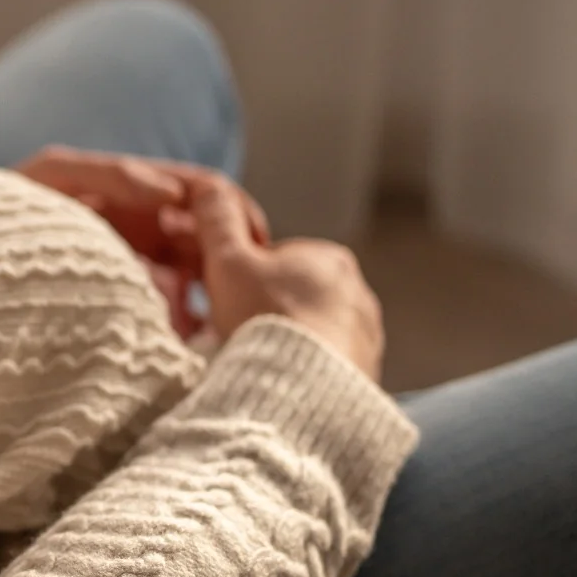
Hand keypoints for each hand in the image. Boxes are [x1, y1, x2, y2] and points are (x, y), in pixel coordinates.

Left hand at [16, 147, 271, 337]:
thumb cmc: (4, 210)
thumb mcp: (54, 175)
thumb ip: (113, 174)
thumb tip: (174, 192)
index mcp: (137, 194)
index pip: (205, 196)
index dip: (233, 213)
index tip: (251, 244)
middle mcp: (143, 230)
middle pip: (207, 240)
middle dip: (230, 261)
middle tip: (247, 290)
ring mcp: (135, 270)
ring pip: (194, 283)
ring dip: (213, 297)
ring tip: (224, 321)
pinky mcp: (123, 308)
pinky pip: (167, 317)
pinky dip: (184, 328)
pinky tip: (191, 344)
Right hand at [190, 177, 384, 380]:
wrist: (300, 390)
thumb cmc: (262, 317)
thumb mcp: (227, 262)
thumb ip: (218, 221)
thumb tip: (208, 186)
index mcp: (327, 256)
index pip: (276, 261)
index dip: (243, 280)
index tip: (226, 303)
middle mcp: (358, 291)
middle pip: (295, 297)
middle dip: (268, 312)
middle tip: (238, 336)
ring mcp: (367, 335)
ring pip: (313, 332)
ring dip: (288, 342)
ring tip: (260, 363)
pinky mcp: (368, 373)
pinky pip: (328, 366)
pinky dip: (307, 371)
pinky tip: (283, 383)